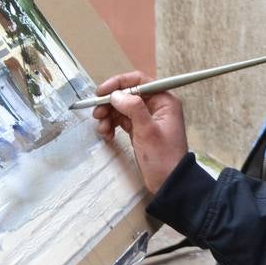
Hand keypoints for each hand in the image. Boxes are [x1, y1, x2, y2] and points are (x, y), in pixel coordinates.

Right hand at [93, 71, 188, 193]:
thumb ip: (133, 109)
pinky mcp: (139, 130)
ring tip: (102, 128)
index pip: (139, 81)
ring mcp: (147, 118)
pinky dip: (112, 125)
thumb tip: (116, 94)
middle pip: (127, 94)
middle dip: (110, 103)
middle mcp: (156, 106)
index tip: (101, 92)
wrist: (168, 183)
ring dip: (109, 116)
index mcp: (164, 101)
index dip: (118, 83)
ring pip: (122, 108)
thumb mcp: (148, 130)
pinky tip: (107, 135)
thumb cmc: (164, 157)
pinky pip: (122, 121)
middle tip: (97, 114)